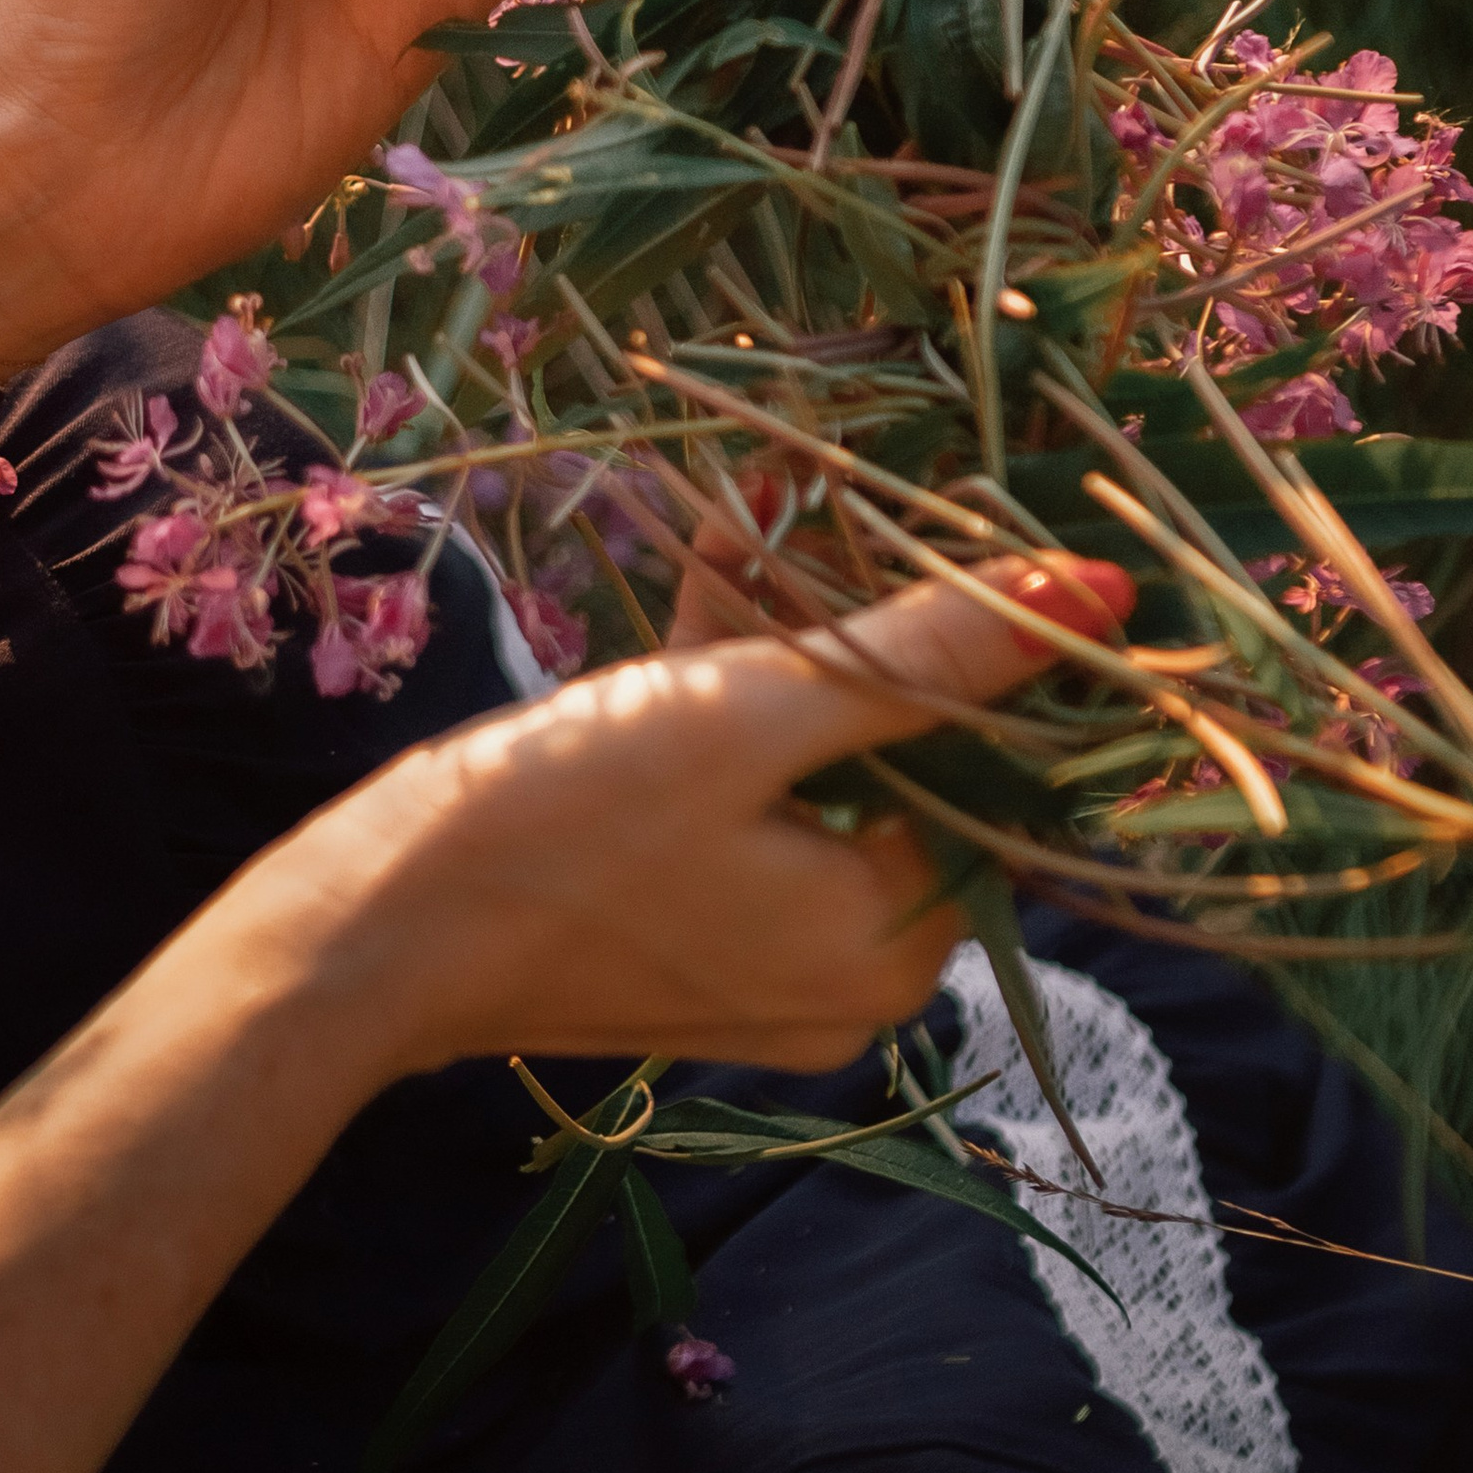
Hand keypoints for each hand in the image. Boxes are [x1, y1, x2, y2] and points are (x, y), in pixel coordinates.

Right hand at [318, 557, 1129, 1077]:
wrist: (368, 934)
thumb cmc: (565, 819)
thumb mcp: (754, 710)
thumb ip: (928, 650)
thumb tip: (1103, 594)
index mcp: (896, 945)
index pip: (997, 776)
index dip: (973, 642)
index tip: (943, 526)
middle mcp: (852, 978)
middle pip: (900, 768)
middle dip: (858, 624)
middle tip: (828, 495)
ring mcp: (763, 961)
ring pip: (813, 772)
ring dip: (784, 642)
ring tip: (751, 508)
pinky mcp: (686, 933)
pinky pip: (743, 804)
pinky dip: (727, 705)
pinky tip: (705, 570)